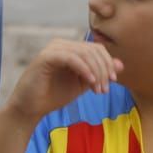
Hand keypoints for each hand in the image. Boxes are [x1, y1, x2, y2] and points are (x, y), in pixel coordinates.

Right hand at [5, 39, 120, 123]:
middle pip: (93, 50)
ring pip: (84, 54)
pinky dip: (84, 70)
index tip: (113, 81)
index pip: (97, 49)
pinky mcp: (45, 57)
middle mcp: (62, 45)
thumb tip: (121, 64)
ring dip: (96, 73)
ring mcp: (53, 49)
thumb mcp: (84, 84)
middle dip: (104, 70)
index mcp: (71, 49)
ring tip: (98, 90)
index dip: (108, 63)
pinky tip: (90, 83)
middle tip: (105, 89)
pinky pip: (71, 58)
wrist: (31, 107)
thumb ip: (101, 73)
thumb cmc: (55, 95)